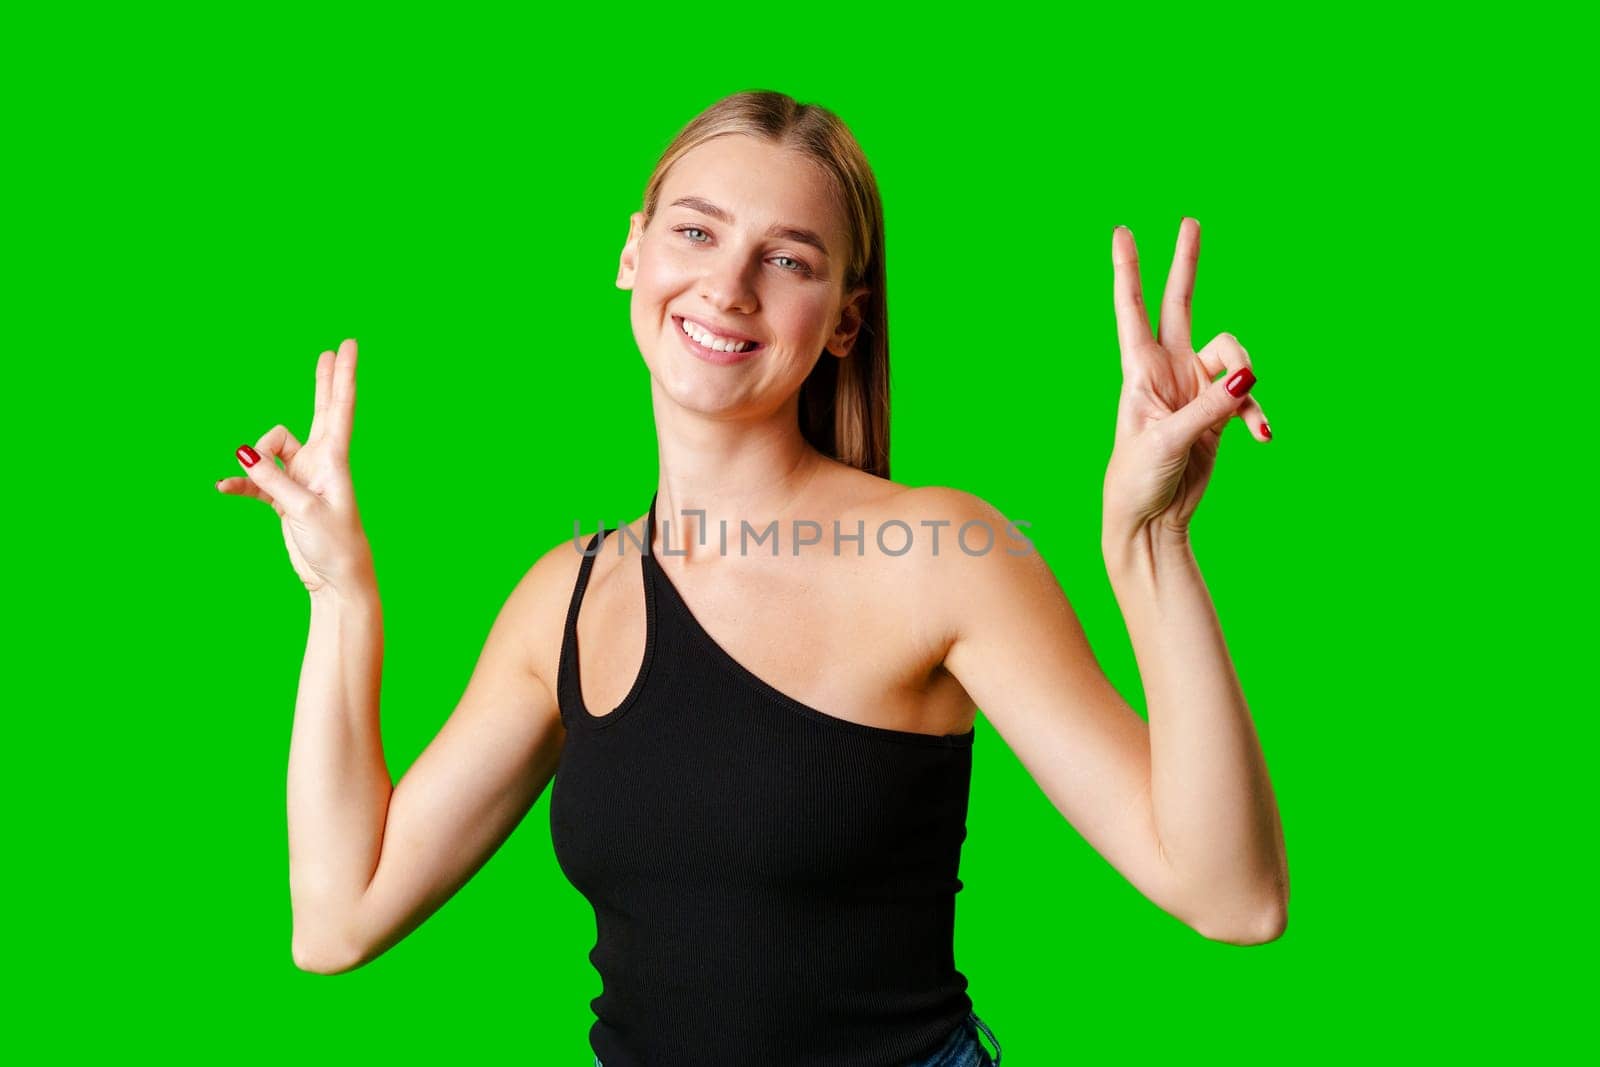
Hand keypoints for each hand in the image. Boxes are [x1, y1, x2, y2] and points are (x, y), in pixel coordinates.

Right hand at [216, 338, 375, 596]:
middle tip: (330, 350)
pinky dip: (241, 482)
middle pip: (321, 410)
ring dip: (257, 462)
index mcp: (334, 460)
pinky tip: (224, 487)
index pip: (339, 408)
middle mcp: (320, 462)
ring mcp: (302, 477)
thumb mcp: (303, 510)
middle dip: (323, 381)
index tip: (347, 345)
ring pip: (271, 450)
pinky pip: (256, 480)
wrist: (336, 580)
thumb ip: (273, 479)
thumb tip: (244, 452)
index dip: (342, 375)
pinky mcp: (285, 497)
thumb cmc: (334, 545)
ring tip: (253, 482)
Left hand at [1102, 220, 1269, 543]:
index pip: (1133, 311)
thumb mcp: (1168, 440)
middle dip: (1186, 264)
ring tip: (1249, 422)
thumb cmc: (1139, 479)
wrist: (1151, 520)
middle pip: (1181, 304)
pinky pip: (1247, 397)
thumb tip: (1248, 377)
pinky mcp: (1216, 412)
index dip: (1129, 271)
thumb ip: (1209, 406)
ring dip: (1247, 383)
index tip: (1121, 232)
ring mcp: (1193, 387)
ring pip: (1234, 356)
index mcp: (1139, 371)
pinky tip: (1263, 437)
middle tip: (1190, 221)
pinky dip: (1257, 413)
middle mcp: (1167, 370)